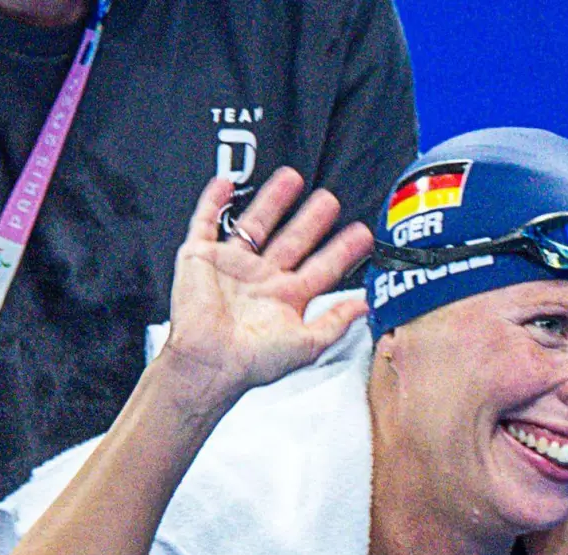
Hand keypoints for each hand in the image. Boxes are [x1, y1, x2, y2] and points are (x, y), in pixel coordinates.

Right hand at [164, 168, 373, 399]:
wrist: (208, 363)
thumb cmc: (251, 362)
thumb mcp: (306, 344)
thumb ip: (336, 322)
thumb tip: (367, 305)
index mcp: (285, 299)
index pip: (320, 267)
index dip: (342, 251)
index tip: (361, 234)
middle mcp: (261, 280)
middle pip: (292, 240)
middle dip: (312, 219)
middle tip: (330, 199)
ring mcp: (231, 266)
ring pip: (255, 225)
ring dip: (272, 201)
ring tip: (291, 178)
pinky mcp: (200, 258)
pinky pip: (205, 223)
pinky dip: (211, 202)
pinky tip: (224, 184)